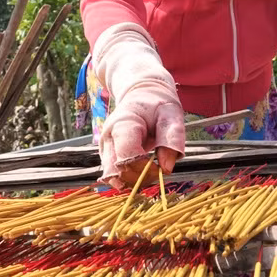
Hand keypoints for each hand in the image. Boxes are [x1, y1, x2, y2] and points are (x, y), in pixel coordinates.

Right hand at [92, 22, 185, 189]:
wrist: (142, 96)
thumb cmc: (157, 105)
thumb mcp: (171, 115)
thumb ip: (172, 139)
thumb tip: (167, 168)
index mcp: (123, 124)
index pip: (127, 158)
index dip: (145, 169)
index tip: (161, 168)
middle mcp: (108, 137)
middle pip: (117, 171)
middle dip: (139, 178)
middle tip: (157, 172)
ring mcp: (105, 147)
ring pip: (113, 176)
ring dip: (133, 181)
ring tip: (150, 171)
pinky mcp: (107, 155)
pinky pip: (114, 174)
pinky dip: (129, 178)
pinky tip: (142, 171)